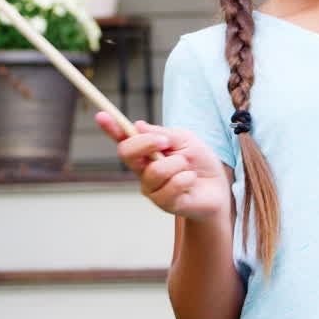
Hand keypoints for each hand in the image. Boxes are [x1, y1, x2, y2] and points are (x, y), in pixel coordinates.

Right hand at [95, 112, 231, 220]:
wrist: (218, 187)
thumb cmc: (199, 161)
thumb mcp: (185, 139)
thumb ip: (164, 134)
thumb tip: (139, 126)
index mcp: (146, 152)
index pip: (123, 140)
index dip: (111, 128)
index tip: (101, 115)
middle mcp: (143, 171)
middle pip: (127, 153)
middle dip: (146, 143)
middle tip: (166, 142)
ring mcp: (151, 189)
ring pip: (155, 170)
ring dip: (178, 164)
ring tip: (187, 168)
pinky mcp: (164, 204)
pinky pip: (172, 186)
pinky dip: (187, 178)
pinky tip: (191, 181)